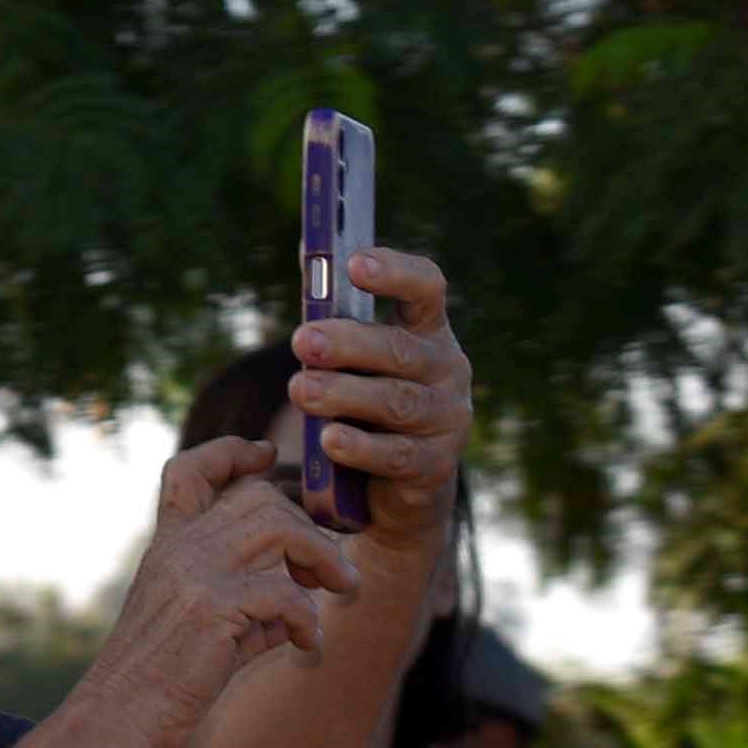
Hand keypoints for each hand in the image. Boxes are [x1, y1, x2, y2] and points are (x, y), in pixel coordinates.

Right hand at [82, 437, 359, 747]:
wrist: (119, 717)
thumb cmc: (161, 679)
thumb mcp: (197, 623)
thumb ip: (245, 597)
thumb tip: (301, 593)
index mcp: (166, 546)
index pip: (189, 471)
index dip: (231, 452)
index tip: (267, 456)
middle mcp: (179, 549)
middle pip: (260, 497)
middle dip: (309, 525)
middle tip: (331, 570)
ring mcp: (194, 575)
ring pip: (280, 528)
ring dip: (325, 558)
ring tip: (341, 590)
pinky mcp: (213, 609)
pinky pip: (287, 594)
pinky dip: (310, 619)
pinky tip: (310, 645)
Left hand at [289, 247, 471, 549]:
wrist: (397, 484)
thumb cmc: (366, 402)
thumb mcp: (355, 362)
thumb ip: (335, 322)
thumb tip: (306, 264)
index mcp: (428, 331)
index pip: (426, 289)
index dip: (395, 272)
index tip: (354, 262)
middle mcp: (447, 370)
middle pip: (399, 349)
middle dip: (348, 343)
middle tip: (301, 341)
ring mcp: (446, 419)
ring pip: (395, 401)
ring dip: (344, 394)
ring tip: (300, 389)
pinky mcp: (435, 466)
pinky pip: (396, 454)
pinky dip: (360, 446)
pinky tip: (329, 440)